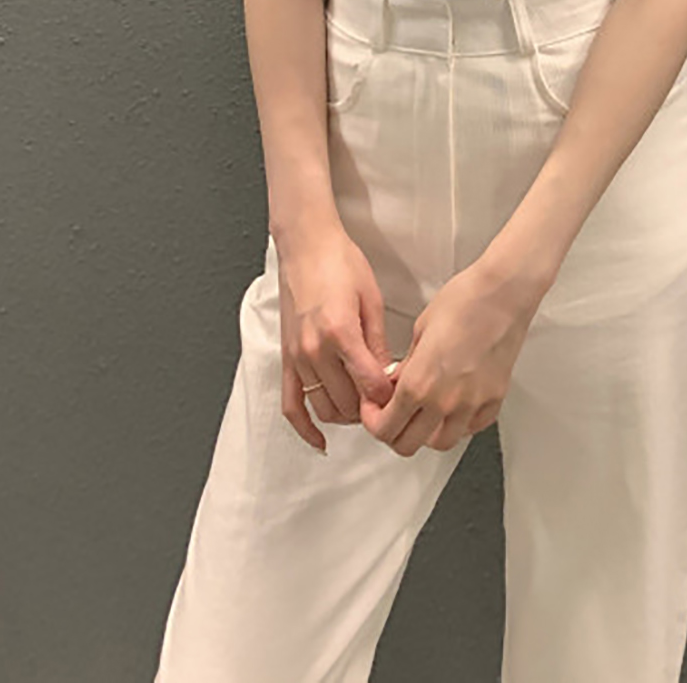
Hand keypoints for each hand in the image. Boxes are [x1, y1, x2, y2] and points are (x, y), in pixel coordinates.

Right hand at [277, 225, 399, 453]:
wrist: (306, 245)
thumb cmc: (340, 263)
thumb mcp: (371, 300)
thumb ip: (378, 344)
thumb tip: (388, 376)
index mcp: (340, 333)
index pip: (369, 386)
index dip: (389, 396)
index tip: (401, 394)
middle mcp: (314, 350)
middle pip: (347, 403)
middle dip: (370, 409)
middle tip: (386, 402)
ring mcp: (297, 357)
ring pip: (323, 409)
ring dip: (346, 416)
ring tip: (364, 408)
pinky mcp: (285, 358)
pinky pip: (291, 405)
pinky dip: (304, 429)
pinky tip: (320, 441)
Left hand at [359, 261, 541, 457]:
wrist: (503, 294)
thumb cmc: (464, 301)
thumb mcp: (420, 330)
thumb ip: (406, 366)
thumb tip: (395, 383)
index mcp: (418, 384)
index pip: (384, 428)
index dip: (373, 422)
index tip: (373, 411)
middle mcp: (444, 402)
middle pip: (408, 444)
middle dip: (394, 432)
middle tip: (392, 415)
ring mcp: (471, 406)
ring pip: (441, 443)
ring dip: (426, 434)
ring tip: (423, 413)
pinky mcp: (493, 401)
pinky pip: (470, 429)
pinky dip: (457, 425)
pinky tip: (453, 406)